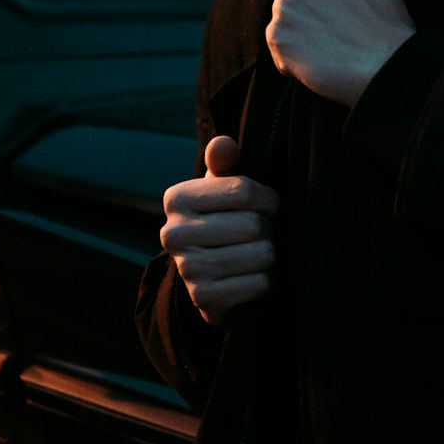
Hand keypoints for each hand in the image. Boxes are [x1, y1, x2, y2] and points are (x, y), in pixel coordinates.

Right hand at [161, 136, 278, 326]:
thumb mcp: (219, 186)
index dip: (268, 198)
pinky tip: (254, 275)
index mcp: (177, 198)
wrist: (206, 272)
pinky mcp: (203, 299)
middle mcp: (172, 233)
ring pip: (261, 254)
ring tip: (260, 251)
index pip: (244, 190)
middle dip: (269, 228)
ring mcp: (186, 269)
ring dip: (270, 254)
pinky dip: (266, 280)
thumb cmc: (221, 216)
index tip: (269, 204)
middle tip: (263, 232)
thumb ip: (224, 161)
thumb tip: (224, 144)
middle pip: (254, 224)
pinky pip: (259, 284)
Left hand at [266, 0, 415, 106]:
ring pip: (285, 16)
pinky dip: (291, 55)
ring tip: (329, 45)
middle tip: (337, 27)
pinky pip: (277, 44)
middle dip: (310, 5)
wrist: (384, 69)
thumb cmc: (387, 22)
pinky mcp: (276, 36)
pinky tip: (317, 60)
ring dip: (300, 29)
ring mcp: (285, 6)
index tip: (346, 6)